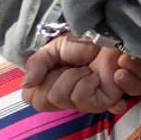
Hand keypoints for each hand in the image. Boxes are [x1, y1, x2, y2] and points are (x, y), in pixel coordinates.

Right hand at [22, 34, 140, 117]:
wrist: (113, 36)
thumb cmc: (86, 43)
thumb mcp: (54, 49)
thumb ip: (37, 64)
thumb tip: (27, 84)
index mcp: (54, 87)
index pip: (32, 98)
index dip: (39, 81)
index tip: (54, 66)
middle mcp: (68, 99)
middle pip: (44, 100)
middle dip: (57, 76)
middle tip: (74, 66)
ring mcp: (85, 103)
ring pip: (61, 98)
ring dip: (74, 76)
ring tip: (89, 69)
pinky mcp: (103, 103)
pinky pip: (82, 99)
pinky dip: (88, 82)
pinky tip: (99, 75)